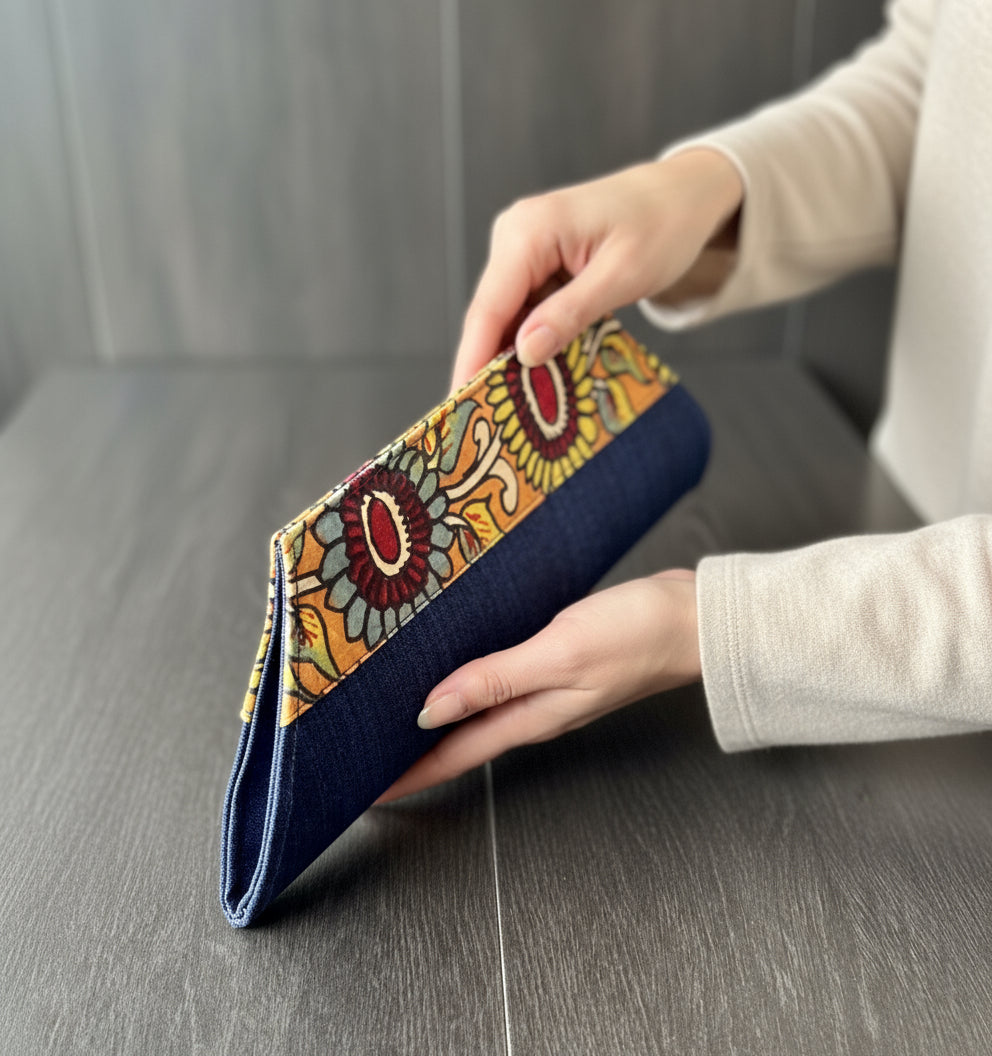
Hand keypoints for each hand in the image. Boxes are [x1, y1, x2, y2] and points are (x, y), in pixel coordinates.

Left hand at [376, 570, 700, 802]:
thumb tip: (430, 711)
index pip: (453, 755)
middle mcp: (532, 710)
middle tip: (361, 755)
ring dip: (436, 719)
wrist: (693, 620)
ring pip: (476, 712)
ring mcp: (545, 689)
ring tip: (393, 717)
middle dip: (410, 753)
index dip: (405, 774)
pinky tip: (454, 667)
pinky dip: (468, 682)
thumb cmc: (635, 636)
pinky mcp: (555, 663)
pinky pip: (498, 681)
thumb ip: (496, 681)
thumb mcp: (559, 655)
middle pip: (458, 740)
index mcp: (529, 717)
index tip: (361, 791)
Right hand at [450, 148, 742, 390]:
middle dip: (486, 368)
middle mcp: (515, 235)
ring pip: (507, 318)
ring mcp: (524, 249)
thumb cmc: (663, 225)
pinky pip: (526, 312)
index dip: (472, 360)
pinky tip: (534, 381)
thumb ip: (571, 314)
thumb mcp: (623, 275)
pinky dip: (531, 345)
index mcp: (529, 230)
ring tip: (506, 415)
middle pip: (491, 316)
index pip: (489, 307)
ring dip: (509, 362)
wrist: (684, 194)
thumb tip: (524, 353)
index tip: (459, 405)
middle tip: (483, 425)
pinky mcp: (537, 264)